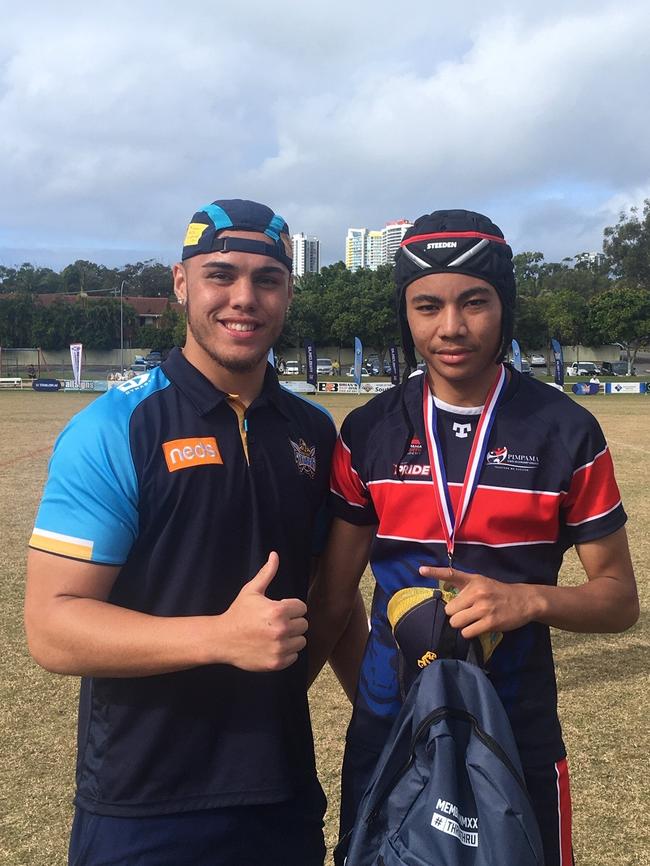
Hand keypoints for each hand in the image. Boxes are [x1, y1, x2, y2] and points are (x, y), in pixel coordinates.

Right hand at [222, 552, 307, 670]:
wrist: (222, 639)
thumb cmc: (238, 613)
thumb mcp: (251, 591)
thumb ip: (267, 573)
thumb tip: (275, 554)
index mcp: (278, 610)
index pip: (302, 608)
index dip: (291, 608)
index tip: (277, 610)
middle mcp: (281, 630)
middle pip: (303, 625)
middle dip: (292, 622)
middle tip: (275, 623)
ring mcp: (279, 648)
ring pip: (301, 641)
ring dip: (291, 638)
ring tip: (274, 635)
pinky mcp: (276, 663)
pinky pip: (294, 656)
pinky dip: (286, 653)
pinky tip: (272, 646)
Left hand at [418, 565, 535, 638]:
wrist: (524, 600)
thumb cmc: (498, 592)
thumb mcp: (481, 582)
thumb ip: (463, 586)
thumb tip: (444, 592)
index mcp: (473, 580)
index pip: (450, 574)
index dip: (434, 572)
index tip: (421, 570)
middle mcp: (476, 592)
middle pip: (449, 610)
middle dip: (455, 614)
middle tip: (467, 612)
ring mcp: (483, 608)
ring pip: (456, 622)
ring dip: (461, 625)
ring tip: (472, 620)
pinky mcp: (490, 622)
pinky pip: (467, 632)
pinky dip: (470, 632)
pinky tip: (478, 627)